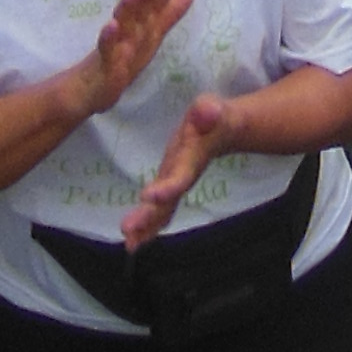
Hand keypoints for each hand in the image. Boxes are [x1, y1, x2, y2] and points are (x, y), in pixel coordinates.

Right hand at [76, 0, 198, 122]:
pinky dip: (108, 37)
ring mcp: (115, 43)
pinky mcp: (103, 63)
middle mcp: (130, 26)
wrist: (88, 89)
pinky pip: (106, 50)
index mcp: (143, 20)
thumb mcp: (150, 35)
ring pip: (124, 20)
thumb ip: (169, 13)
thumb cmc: (121, 57)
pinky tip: (111, 26)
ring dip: (131, 2)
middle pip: (144, 2)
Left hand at [121, 87, 247, 250]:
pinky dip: (146, 224)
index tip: (148, 196)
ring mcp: (176, 183)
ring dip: (146, 227)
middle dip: (149, 218)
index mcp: (192, 159)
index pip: (180, 177)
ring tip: (130, 244)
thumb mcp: (213, 108)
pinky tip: (133, 238)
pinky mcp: (168, 182)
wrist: (223, 130)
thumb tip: (210, 110)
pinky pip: (159, 208)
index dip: (167, 188)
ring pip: (162, 211)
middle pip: (168, 202)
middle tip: (129, 233)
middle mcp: (183, 177)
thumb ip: (209, 111)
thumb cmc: (216, 117)